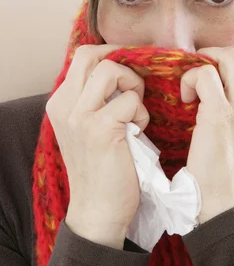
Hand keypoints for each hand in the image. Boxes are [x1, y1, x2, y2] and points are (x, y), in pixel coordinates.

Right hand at [45, 44, 149, 248]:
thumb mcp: (88, 126)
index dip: (110, 55)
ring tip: (134, 111)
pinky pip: (130, 100)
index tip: (129, 70)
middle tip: (133, 86)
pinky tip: (137, 133)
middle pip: (92, 55)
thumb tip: (122, 67)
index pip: (83, 56)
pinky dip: (141, 113)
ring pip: (111, 69)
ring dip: (132, 86)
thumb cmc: (101, 166)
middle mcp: (64, 105)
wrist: (98, 210)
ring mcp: (80, 116)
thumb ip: (95, 97)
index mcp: (60, 102)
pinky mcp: (100, 129)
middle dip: (121, 64)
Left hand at [180, 45, 233, 223]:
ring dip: (205, 64)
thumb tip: (233, 66)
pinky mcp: (221, 114)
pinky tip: (187, 98)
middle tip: (205, 77)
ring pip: (228, 56)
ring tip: (196, 87)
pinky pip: (205, 74)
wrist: (229, 200)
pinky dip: (190, 79)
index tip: (220, 76)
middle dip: (219, 57)